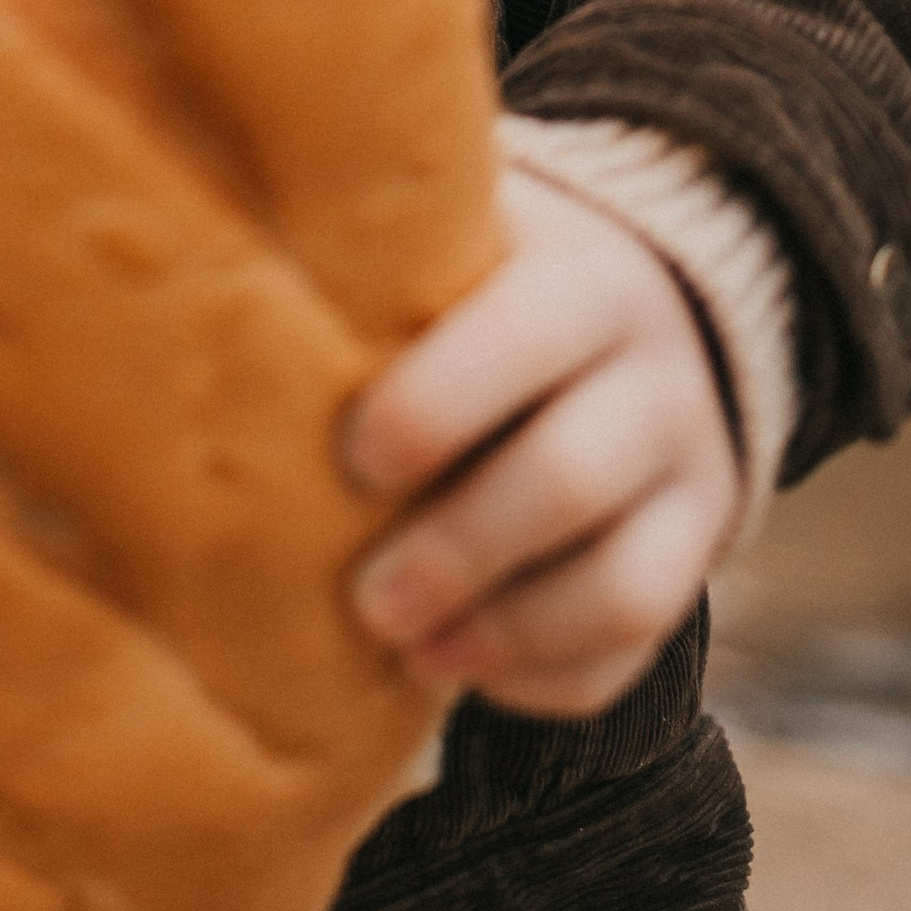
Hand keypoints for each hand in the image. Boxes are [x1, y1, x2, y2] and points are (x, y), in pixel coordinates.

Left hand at [340, 169, 740, 717]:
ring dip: (503, 633)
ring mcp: (693, 480)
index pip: (525, 340)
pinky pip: (638, 649)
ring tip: (405, 651)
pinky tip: (455, 668)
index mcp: (585, 282)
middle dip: (456, 553)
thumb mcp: (457, 232)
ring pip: (624, 588)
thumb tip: (214, 246)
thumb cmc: (491, 274)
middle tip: (363, 600)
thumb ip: (377, 240)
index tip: (353, 459)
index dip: (434, 408)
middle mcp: (659, 381)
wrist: (647, 308)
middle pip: (570, 480)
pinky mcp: (695, 560)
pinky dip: (544, 678)